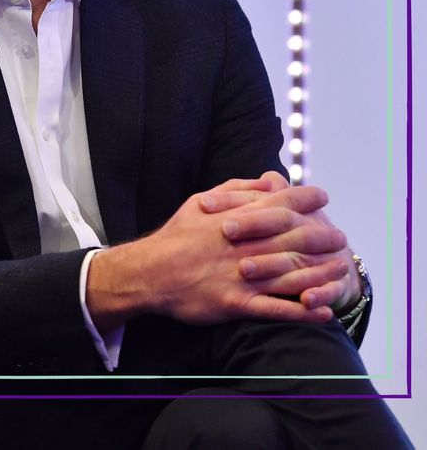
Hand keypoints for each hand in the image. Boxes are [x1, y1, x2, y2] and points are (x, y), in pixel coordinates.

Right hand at [88, 178, 337, 329]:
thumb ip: (235, 190)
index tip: (323, 197)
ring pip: (292, 274)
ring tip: (341, 270)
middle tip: (340, 237)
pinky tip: (322, 310)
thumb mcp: (199, 202)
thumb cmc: (176, 236)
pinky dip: (303, 311)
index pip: (280, 204)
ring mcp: (242, 276)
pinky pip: (276, 309)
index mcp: (236, 220)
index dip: (305, 199)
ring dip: (321, 272)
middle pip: (295, 238)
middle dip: (322, 236)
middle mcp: (244, 246)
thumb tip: (267, 180)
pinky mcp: (237, 304)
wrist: (150, 272)